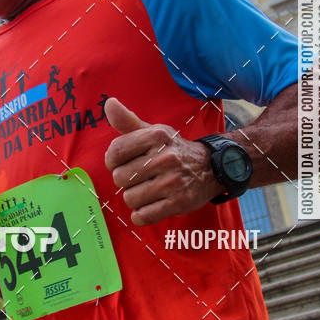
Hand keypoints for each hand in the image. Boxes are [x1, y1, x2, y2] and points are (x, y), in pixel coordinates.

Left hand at [104, 98, 217, 225]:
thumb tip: (109, 104)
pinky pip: (144, 216)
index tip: (120, 163)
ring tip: (147, 190)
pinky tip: (150, 205)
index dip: (112, 161)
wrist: (210, 168)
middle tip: (138, 177)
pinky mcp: (179, 203)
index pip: (115, 151)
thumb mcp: (153, 132)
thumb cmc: (172, 150)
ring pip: (130, 199)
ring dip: (134, 198)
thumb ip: (128, 121)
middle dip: (125, 181)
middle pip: (120, 178)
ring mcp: (173, 182)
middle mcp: (165, 157)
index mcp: (156, 136)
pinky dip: (141, 214)